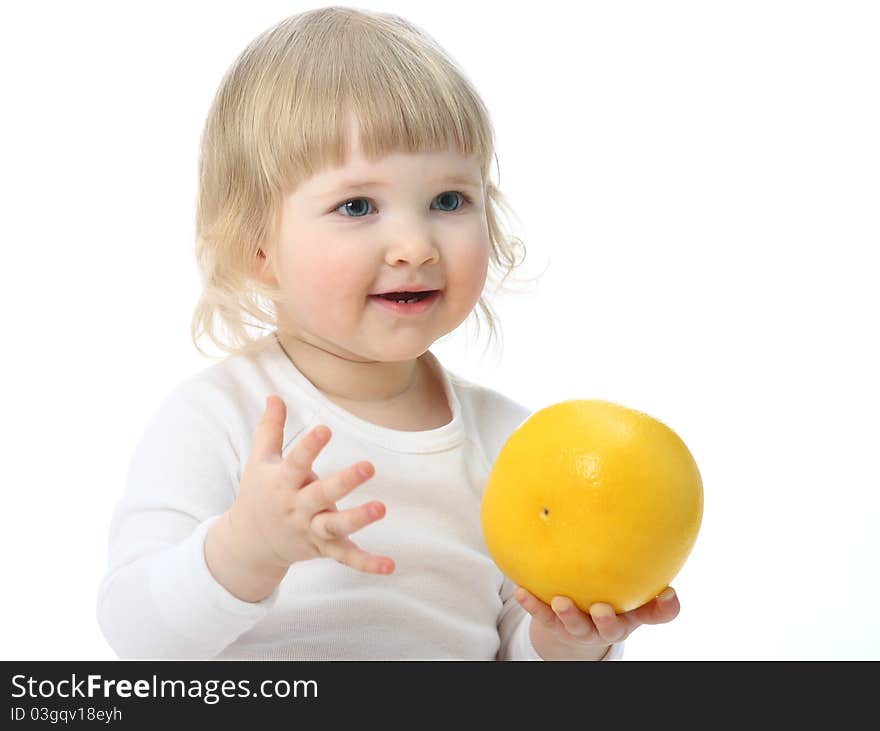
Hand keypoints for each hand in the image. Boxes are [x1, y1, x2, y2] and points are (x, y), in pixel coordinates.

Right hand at [228, 394, 395, 575]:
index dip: (310, 446)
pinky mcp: (323, 549)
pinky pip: (347, 557)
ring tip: (381, 508)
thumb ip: (270, 428)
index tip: (325, 429)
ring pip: (336, 526)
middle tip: (369, 466)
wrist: (248, 543)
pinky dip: (367, 563)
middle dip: (344, 482)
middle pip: (322, 494)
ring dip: (358, 519)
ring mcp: (310, 529)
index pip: (296, 462)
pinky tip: (389, 565)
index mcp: (282, 482)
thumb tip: (273, 395)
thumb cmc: (258, 493)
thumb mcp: (259, 461)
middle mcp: (297, 507)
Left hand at [515, 586, 680, 658]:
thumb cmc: (608, 599)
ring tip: (560, 601)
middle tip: (601, 608)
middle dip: (606, 621)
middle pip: (608, 629)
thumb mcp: (629, 595)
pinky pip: (542, 616)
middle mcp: (603, 626)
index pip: (649, 615)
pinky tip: (521, 591)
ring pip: (574, 626)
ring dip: (567, 614)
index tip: (667, 594)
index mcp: (627, 616)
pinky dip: (532, 604)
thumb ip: (645, 581)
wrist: (576, 622)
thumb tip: (662, 560)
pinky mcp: (553, 624)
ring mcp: (577, 628)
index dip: (660, 609)